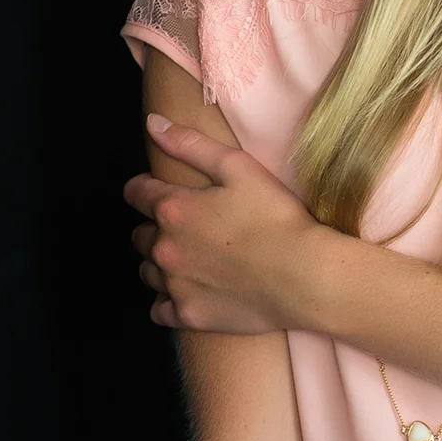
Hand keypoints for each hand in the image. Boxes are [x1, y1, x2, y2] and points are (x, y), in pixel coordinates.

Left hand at [122, 113, 322, 333]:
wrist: (304, 277)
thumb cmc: (277, 218)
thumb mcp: (238, 167)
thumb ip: (190, 144)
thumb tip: (153, 124)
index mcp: (173, 209)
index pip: (137, 193)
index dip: (145, 189)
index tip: (157, 192)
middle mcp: (164, 248)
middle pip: (140, 236)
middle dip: (155, 228)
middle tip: (187, 228)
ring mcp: (174, 285)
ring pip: (148, 272)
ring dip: (160, 263)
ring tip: (190, 260)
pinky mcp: (188, 315)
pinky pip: (159, 310)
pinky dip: (168, 300)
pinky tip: (190, 291)